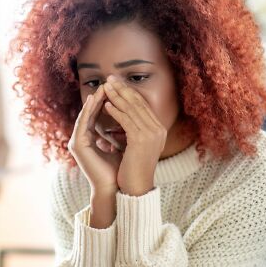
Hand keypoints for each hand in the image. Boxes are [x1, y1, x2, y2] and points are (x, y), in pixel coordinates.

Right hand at [68, 84, 121, 226]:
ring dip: (94, 100)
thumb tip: (132, 121)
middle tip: (109, 81)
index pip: (98, 114)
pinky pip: (83, 123)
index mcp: (91, 139)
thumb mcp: (122, 146)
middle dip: (101, 96)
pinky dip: (89, 110)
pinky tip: (95, 100)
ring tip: (103, 86)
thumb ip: (121, 134)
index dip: (107, 100)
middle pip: (91, 112)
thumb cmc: (120, 170)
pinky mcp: (77, 145)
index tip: (118, 88)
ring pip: (85, 115)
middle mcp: (82, 138)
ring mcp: (77, 141)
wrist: (116, 188)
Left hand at [103, 75, 165, 195]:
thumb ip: (135, 130)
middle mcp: (158, 130)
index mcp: (159, 130)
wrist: (136, 188)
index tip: (117, 84)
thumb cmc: (133, 168)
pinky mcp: (140, 140)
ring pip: (131, 109)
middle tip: (110, 78)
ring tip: (105, 88)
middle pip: (138, 103)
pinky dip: (116, 111)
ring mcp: (151, 134)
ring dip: (117, 96)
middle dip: (123, 89)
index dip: (129, 92)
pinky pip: (126, 120)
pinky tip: (106, 105)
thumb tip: (125, 115)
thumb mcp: (137, 145)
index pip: (143, 105)